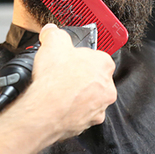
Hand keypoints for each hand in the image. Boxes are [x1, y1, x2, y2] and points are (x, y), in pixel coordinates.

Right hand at [21, 24, 117, 140]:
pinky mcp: (91, 122)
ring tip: (60, 93)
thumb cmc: (55, 79)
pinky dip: (74, 111)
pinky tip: (61, 106)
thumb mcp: (52, 42)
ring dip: (79, 95)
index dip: (80, 57)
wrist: (46, 110)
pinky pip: (84, 114)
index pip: (96, 56)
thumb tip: (51, 31)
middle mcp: (107, 86)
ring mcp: (100, 106)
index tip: (70, 60)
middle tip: (63, 76)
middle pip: (95, 78)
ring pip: (91, 98)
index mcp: (103, 63)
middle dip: (81, 77)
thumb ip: (54, 33)